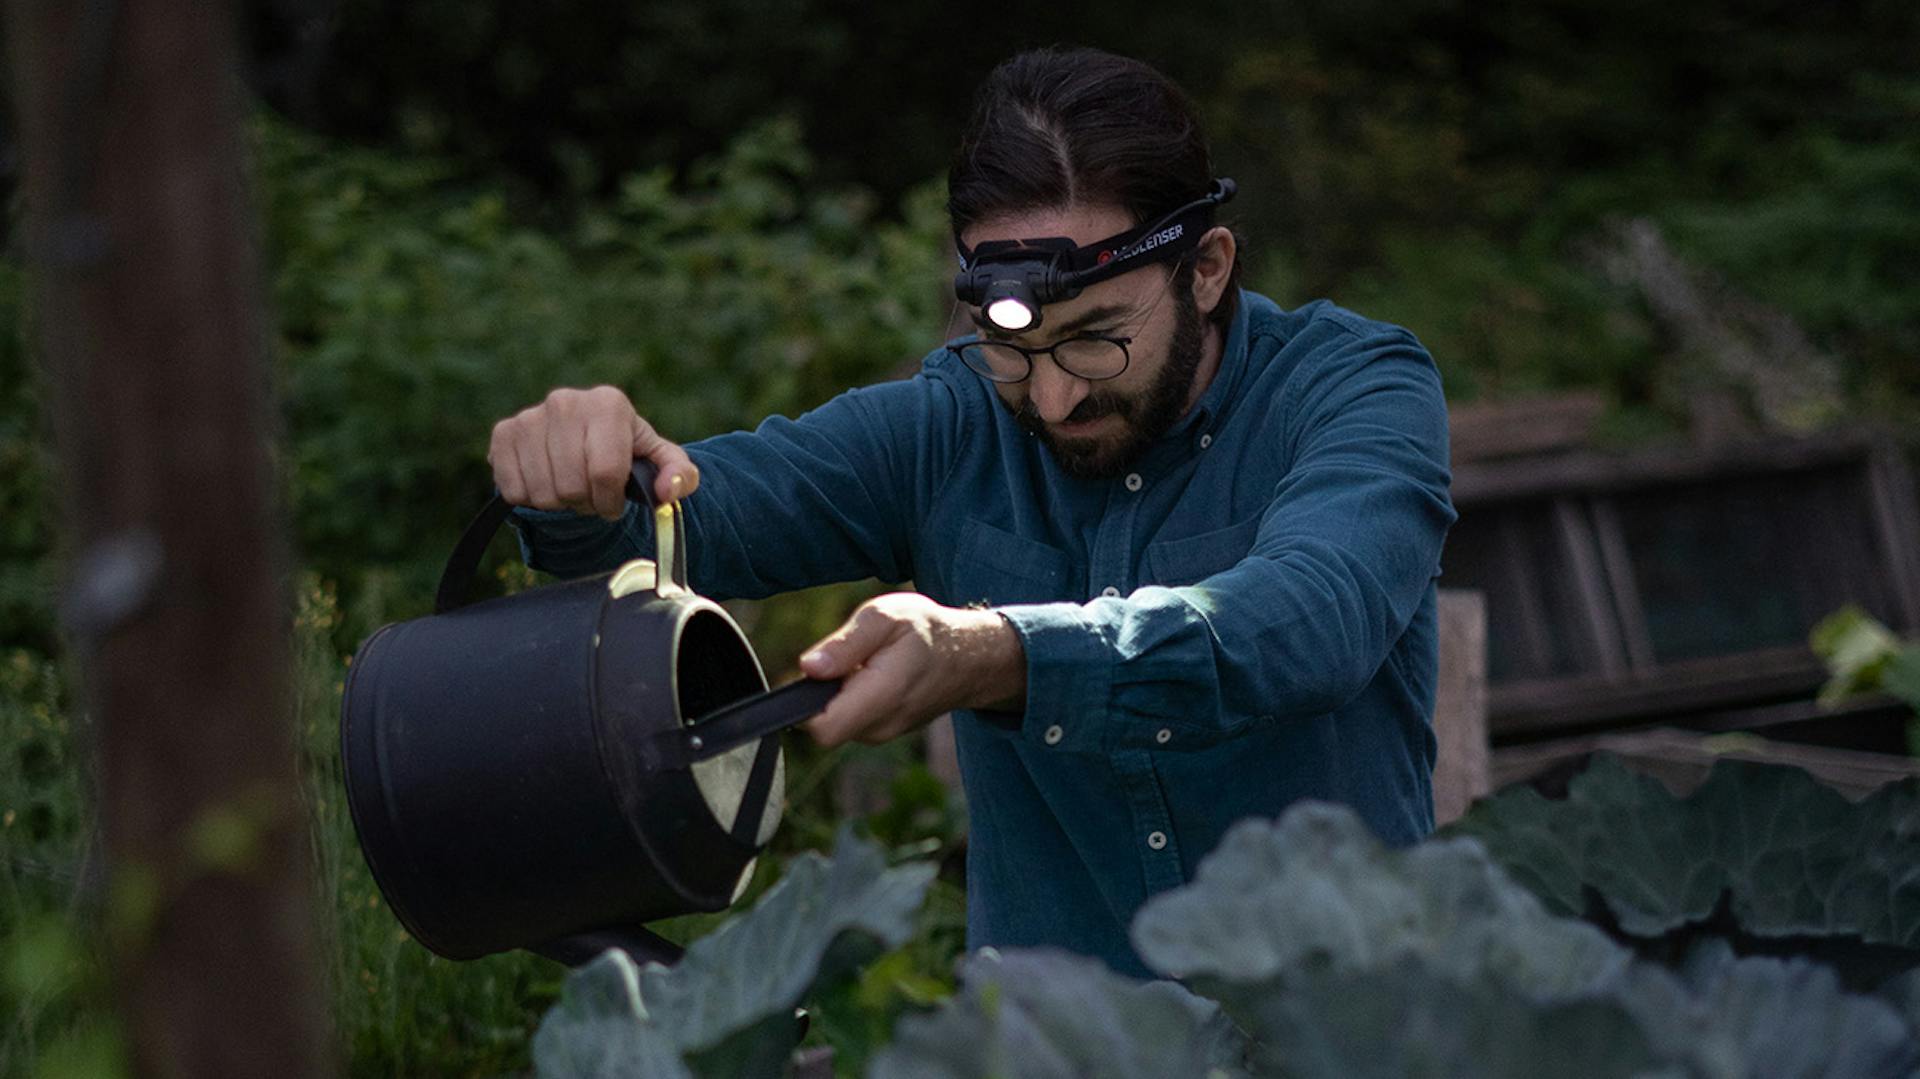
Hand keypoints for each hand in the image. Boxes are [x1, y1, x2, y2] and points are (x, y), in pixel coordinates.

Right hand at [488, 385, 698, 517]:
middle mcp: (566, 401)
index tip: (614, 502)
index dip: (610, 501)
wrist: (585, 440)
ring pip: (542, 493)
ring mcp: (530, 415)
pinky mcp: (503, 433)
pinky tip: (546, 481)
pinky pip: (512, 489)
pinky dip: (530, 499)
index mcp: (609, 403)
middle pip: (571, 486)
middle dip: (585, 503)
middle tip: (591, 494)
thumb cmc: (628, 453)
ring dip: (559, 504)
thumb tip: (667, 490)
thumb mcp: (662, 462)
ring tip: (571, 487)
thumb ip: (680, 475)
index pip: (605, 473)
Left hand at [798, 593, 1026, 746]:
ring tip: (866, 663)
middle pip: (824, 725)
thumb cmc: (927, 631)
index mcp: (882, 696)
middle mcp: (881, 726)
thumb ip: (845, 644)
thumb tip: (808, 669)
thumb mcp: (884, 618)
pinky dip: (852, 699)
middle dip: (823, 693)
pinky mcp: (882, 732)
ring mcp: (883, 733)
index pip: (824, 728)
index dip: (805, 705)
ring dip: (839, 694)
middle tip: (848, 658)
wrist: (970, 657)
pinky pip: (851, 720)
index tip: (816, 673)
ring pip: (836, 722)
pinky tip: (872, 675)